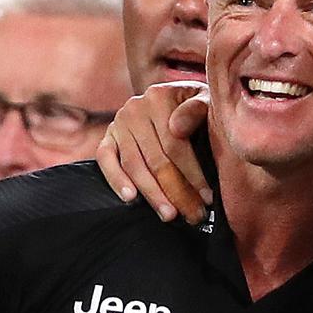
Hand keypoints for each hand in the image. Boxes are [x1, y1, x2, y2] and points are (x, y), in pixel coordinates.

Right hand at [95, 80, 211, 222]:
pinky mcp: (107, 136)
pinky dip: (116, 180)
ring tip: (169, 214)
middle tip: (193, 215)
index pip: (175, 144)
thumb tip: (177, 128)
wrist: (178, 97)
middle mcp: (136, 108)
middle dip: (176, 192)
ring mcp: (119, 123)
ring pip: (134, 165)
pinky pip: (105, 160)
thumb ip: (197, 109)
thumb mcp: (206, 100)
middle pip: (156, 159)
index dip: (192, 174)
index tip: (207, 198)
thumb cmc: (197, 107)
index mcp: (160, 97)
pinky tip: (131, 198)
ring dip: (152, 194)